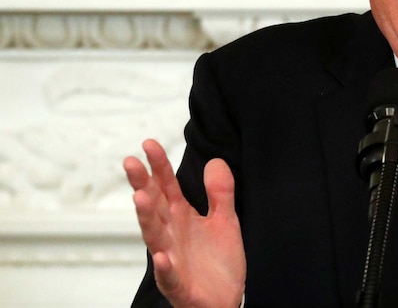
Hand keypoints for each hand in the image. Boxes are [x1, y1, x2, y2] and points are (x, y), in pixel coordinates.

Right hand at [124, 139, 245, 307]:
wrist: (227, 300)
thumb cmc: (218, 262)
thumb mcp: (225, 221)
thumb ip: (220, 192)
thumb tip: (214, 160)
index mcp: (181, 218)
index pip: (166, 187)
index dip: (159, 166)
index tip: (149, 144)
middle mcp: (171, 235)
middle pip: (154, 206)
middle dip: (143, 185)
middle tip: (131, 163)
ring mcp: (172, 260)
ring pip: (155, 237)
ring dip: (146, 218)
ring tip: (141, 197)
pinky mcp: (179, 284)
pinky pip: (169, 275)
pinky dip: (164, 266)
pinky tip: (161, 255)